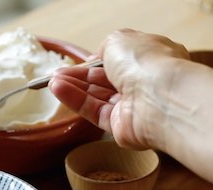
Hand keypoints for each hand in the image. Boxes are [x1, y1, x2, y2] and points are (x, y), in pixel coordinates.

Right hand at [49, 28, 189, 149]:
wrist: (160, 98)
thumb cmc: (147, 63)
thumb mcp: (119, 40)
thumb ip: (105, 48)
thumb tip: (97, 57)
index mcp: (151, 59)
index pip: (120, 61)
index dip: (96, 62)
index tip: (77, 63)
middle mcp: (144, 84)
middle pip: (106, 81)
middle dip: (80, 76)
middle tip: (57, 74)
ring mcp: (134, 107)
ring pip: (97, 97)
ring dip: (74, 88)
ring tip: (52, 82)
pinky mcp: (122, 127)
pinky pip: (94, 112)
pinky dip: (76, 101)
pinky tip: (59, 91)